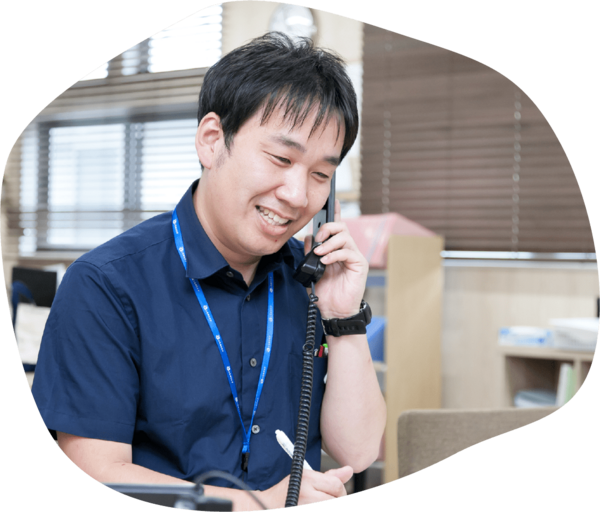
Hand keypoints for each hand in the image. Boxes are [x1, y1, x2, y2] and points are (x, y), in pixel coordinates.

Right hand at [257, 466, 352, 508]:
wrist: (266, 504)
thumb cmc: (288, 491)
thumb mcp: (307, 478)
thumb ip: (330, 477)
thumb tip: (349, 470)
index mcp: (307, 478)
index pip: (336, 485)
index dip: (341, 492)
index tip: (338, 495)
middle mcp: (305, 492)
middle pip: (335, 499)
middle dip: (335, 500)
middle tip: (327, 499)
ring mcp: (303, 505)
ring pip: (328, 504)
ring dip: (327, 504)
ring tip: (316, 502)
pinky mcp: (297, 509)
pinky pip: (319, 511)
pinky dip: (319, 507)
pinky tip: (310, 506)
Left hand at [304, 200, 367, 318]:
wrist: (334, 311)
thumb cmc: (325, 292)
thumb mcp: (312, 270)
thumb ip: (310, 254)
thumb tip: (308, 237)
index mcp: (336, 250)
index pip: (337, 228)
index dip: (335, 213)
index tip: (332, 200)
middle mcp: (347, 250)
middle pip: (342, 227)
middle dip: (328, 228)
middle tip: (318, 238)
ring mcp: (354, 257)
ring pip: (345, 237)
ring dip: (329, 243)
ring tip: (319, 253)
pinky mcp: (359, 265)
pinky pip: (348, 252)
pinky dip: (334, 254)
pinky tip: (326, 260)